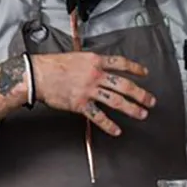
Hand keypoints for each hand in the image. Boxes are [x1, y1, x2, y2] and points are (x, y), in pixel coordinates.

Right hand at [30, 52, 155, 135]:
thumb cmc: (51, 65)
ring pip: (116, 100)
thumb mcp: (75, 57)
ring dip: (132, 108)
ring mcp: (89, 90)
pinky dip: (109, 125)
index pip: (121, 63)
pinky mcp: (80, 104)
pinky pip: (98, 116)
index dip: (136, 68)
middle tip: (150, 100)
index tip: (144, 73)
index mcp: (94, 61)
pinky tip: (116, 130)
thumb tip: (100, 67)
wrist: (37, 75)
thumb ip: (90, 63)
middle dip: (140, 94)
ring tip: (141, 114)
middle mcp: (95, 75)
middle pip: (124, 85)